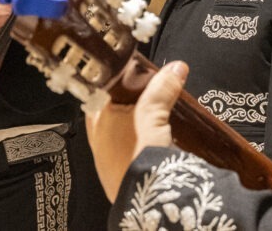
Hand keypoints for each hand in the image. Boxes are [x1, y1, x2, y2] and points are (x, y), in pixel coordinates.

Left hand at [86, 61, 187, 200]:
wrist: (148, 201)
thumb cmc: (137, 159)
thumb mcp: (151, 114)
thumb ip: (161, 88)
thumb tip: (175, 69)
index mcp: (97, 119)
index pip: (103, 88)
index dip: (122, 78)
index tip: (139, 71)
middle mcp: (100, 137)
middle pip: (118, 107)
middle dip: (137, 99)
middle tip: (155, 89)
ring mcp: (113, 156)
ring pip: (128, 127)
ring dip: (144, 119)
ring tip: (162, 112)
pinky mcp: (128, 169)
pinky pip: (137, 145)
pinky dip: (148, 138)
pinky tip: (161, 136)